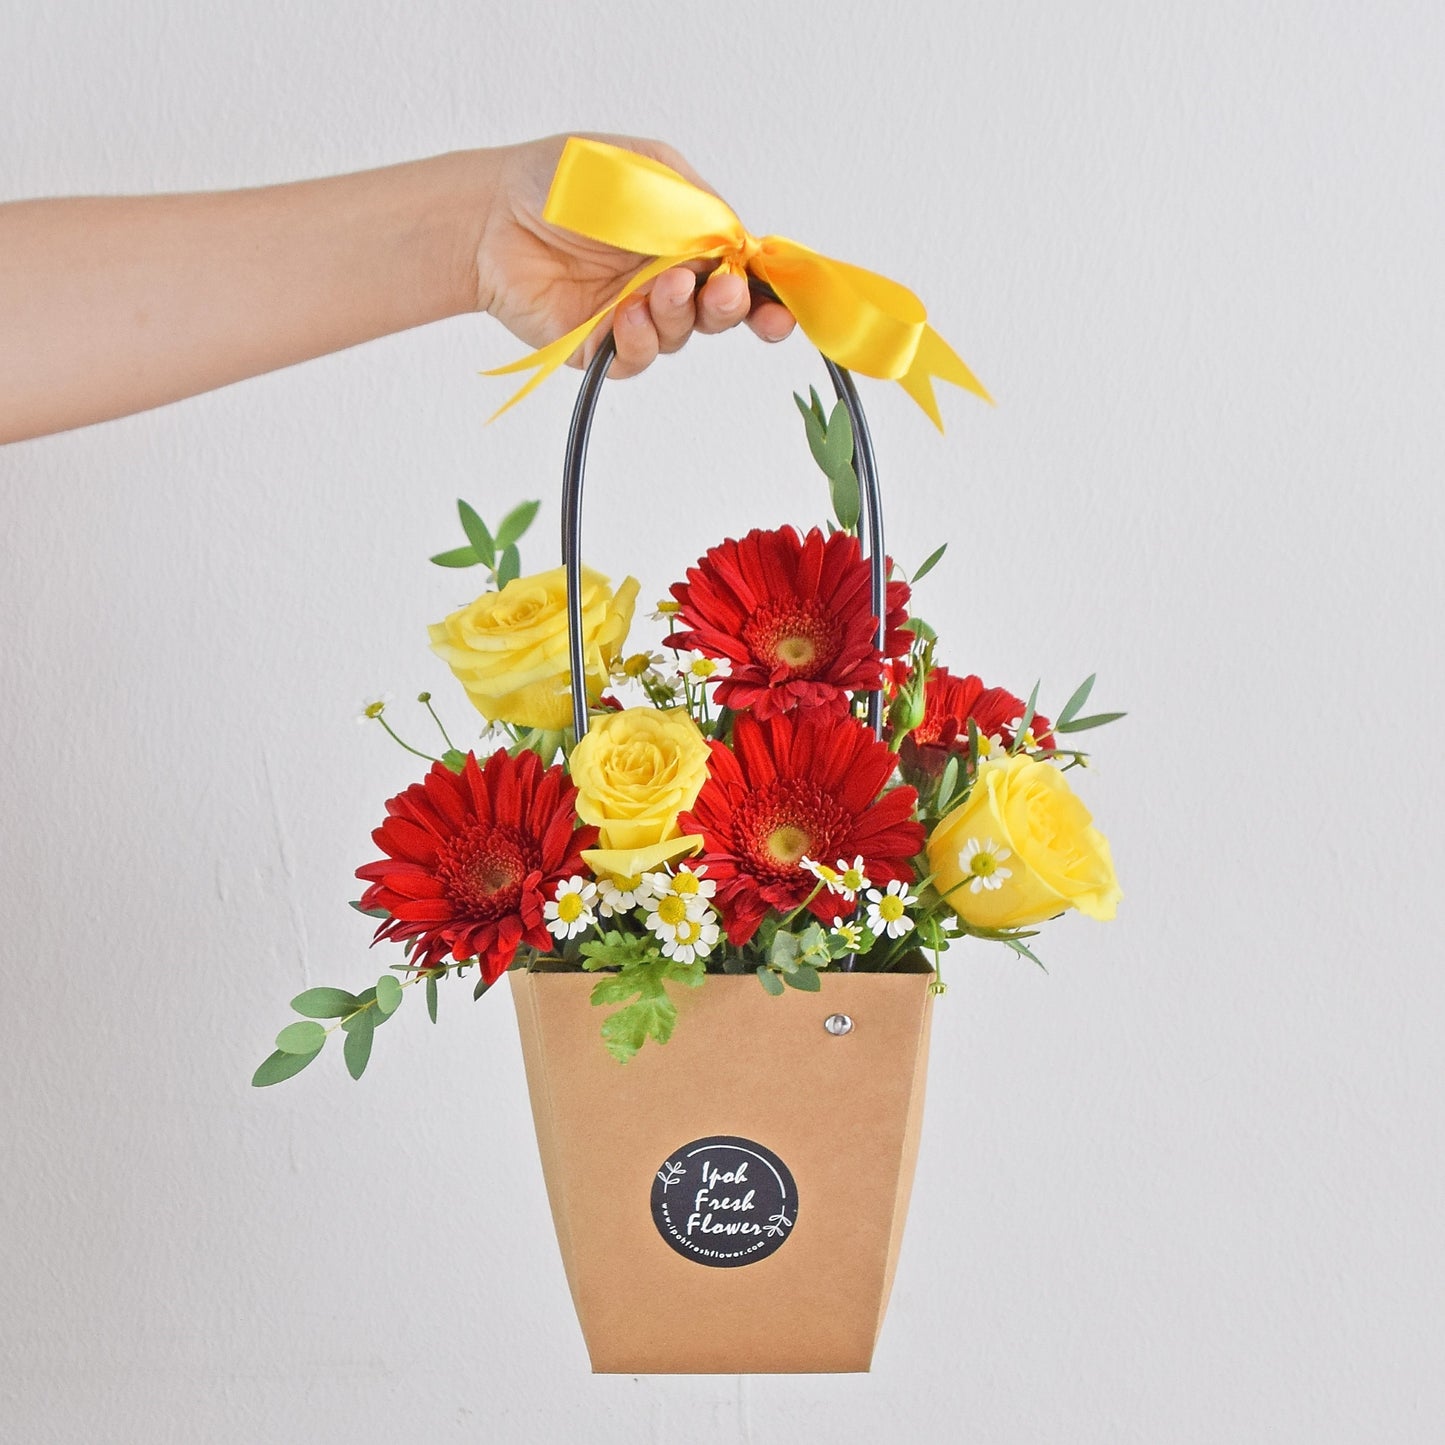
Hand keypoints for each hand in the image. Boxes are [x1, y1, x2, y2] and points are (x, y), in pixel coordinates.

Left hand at [473, 134, 794, 379]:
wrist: (491, 213)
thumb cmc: (565, 180)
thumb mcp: (647, 170)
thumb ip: (698, 206)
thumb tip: (741, 243)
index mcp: (685, 236)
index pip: (739, 271)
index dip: (765, 296)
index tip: (779, 310)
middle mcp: (664, 279)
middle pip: (720, 313)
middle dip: (730, 308)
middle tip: (721, 293)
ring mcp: (634, 315)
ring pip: (681, 335)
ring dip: (678, 315)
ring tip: (654, 290)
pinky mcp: (600, 347)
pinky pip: (636, 358)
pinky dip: (640, 341)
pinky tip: (626, 317)